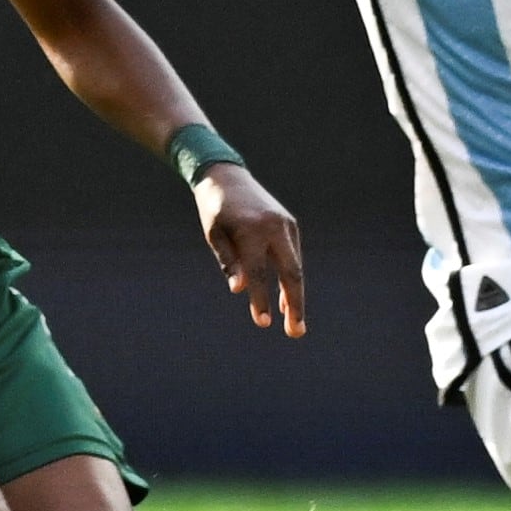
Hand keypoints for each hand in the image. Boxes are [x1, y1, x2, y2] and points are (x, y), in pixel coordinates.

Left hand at [195, 164, 305, 336]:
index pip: (259, 273)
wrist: (227, 177)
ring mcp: (286, 225)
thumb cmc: (215, 210)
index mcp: (252, 230)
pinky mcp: (290, 225)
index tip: (262, 323)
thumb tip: (240, 289)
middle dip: (295, 305)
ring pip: (295, 266)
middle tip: (296, 333)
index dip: (261, 300)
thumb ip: (228, 261)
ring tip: (293, 324)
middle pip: (291, 273)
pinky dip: (290, 278)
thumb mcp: (214, 235)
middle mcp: (274, 227)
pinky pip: (293, 257)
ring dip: (294, 296)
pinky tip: (285, 302)